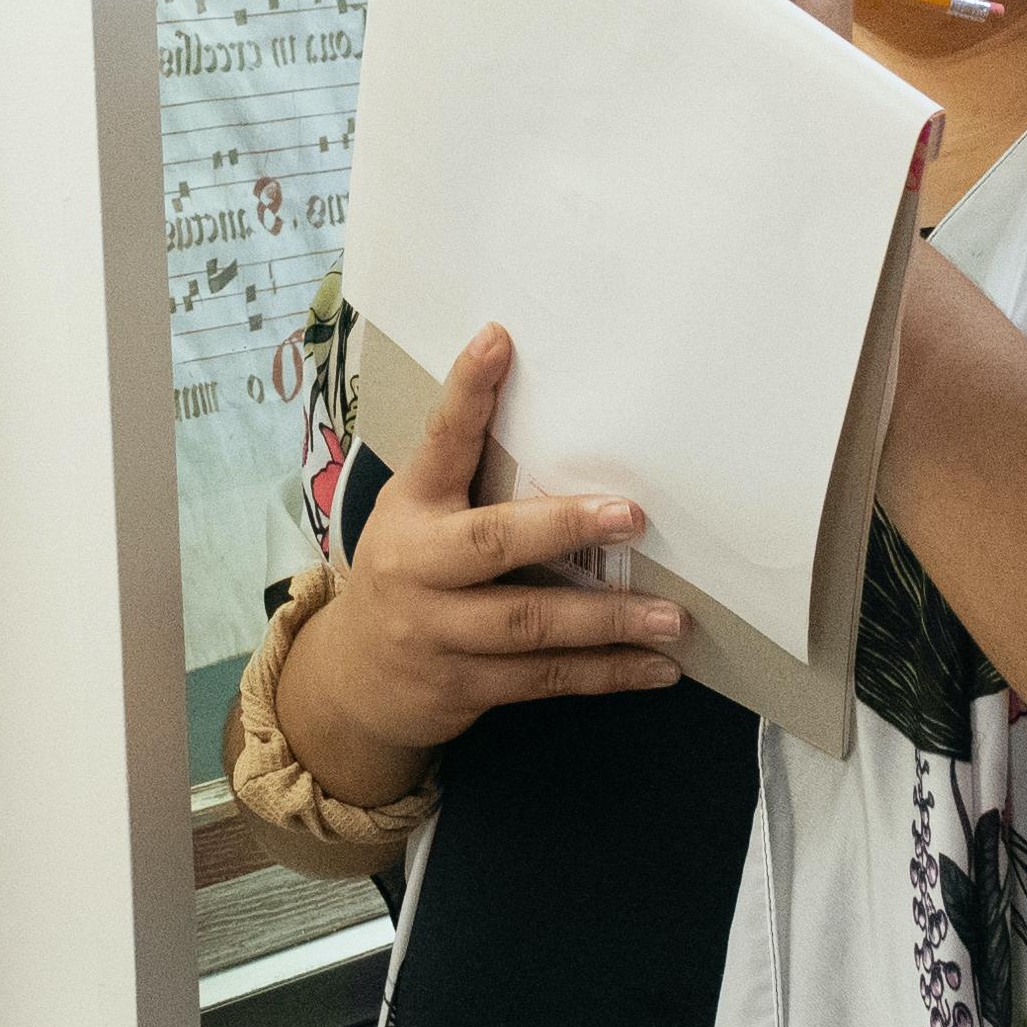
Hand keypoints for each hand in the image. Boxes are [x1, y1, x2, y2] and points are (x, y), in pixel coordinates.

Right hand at [284, 327, 687, 794]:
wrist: (353, 682)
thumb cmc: (410, 576)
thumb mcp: (419, 518)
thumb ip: (471, 482)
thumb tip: (571, 426)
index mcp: (410, 507)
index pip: (440, 442)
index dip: (467, 393)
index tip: (499, 339)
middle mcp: (417, 566)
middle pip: (493, 544)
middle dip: (565, 527)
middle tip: (632, 515)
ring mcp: (436, 631)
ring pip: (530, 624)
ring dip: (609, 620)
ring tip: (672, 616)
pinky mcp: (463, 686)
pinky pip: (544, 679)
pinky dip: (606, 673)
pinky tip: (657, 668)